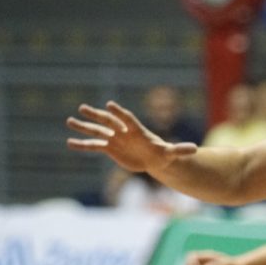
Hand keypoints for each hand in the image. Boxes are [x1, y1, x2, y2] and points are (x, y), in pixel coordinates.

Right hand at [66, 101, 196, 172]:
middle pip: (108, 121)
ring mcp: (115, 139)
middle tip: (82, 108)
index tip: (109, 105)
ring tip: (69, 121)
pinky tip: (70, 143)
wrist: (154, 159)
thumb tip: (195, 149)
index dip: (119, 113)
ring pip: (97, 132)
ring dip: (84, 127)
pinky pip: (94, 146)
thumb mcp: (171, 153)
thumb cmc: (163, 154)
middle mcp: (123, 131)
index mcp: (137, 130)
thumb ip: (180, 150)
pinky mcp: (110, 148)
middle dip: (97, 115)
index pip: (127, 119)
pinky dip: (83, 145)